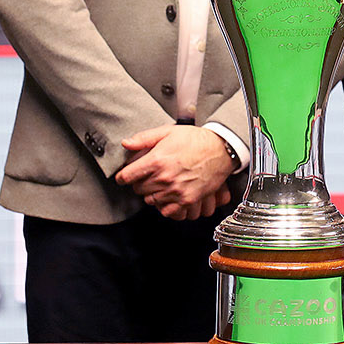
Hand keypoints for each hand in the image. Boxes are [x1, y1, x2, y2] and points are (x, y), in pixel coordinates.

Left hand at [115, 125, 233, 219]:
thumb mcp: (167, 132)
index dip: (122, 176)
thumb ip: (144, 138)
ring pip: (151, 200)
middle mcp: (164, 178)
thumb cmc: (195, 140)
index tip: (123, 177)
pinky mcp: (187, 200)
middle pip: (138, 189)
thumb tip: (126, 143)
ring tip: (159, 185)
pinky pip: (167, 211)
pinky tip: (167, 196)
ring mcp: (176, 191)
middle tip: (146, 177)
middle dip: (139, 183)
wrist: (220, 149)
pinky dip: (164, 205)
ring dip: (152, 194)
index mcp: (156, 160)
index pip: (127, 176)